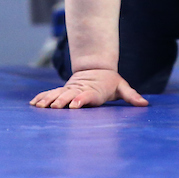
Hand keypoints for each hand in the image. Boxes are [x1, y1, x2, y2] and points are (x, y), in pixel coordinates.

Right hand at [29, 68, 148, 108]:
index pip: (87, 95)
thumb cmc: (110, 82)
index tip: (74, 105)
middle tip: (54, 108)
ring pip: (58, 94)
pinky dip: (42, 98)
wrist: (96, 69)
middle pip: (69, 96)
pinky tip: (33, 104)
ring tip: (39, 106)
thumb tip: (145, 103)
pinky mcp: (63, 91)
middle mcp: (79, 90)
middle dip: (62, 102)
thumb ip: (131, 95)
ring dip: (48, 100)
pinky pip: (51, 94)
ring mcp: (70, 90)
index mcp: (94, 91)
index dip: (81, 99)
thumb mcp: (121, 87)